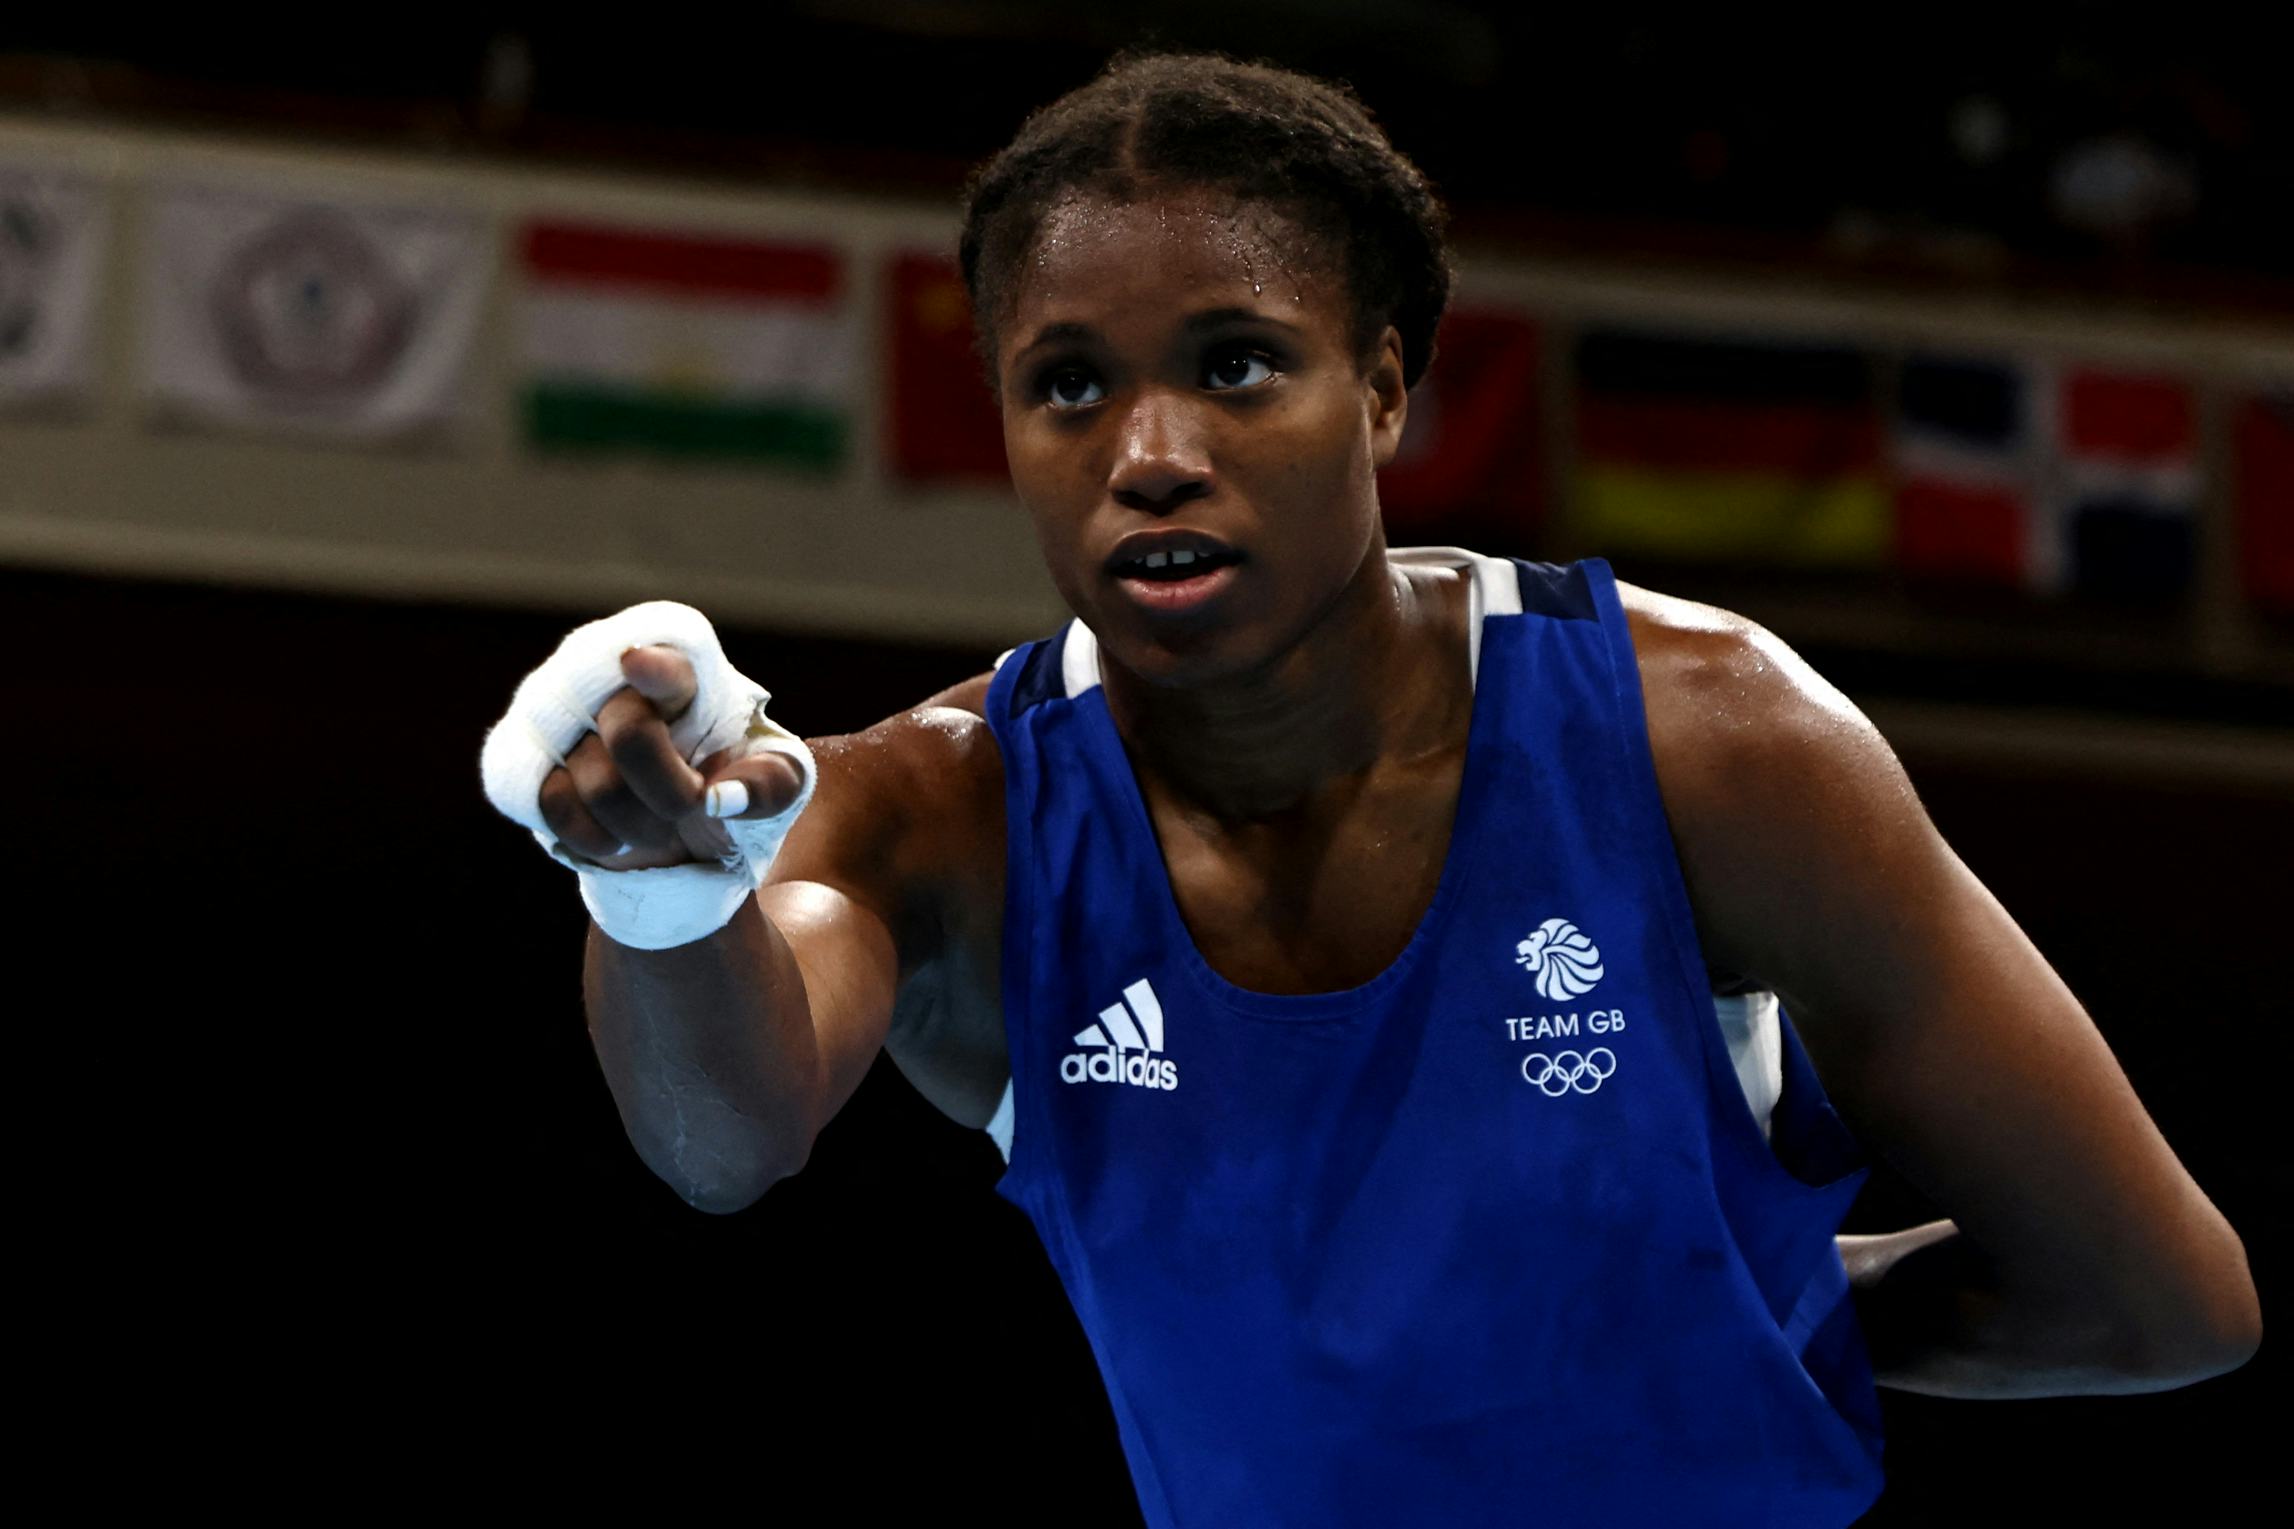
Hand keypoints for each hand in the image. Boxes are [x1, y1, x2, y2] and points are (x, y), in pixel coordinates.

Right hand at [536, 645, 806, 870]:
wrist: (675, 817)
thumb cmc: (729, 779)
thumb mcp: (777, 781)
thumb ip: (768, 784)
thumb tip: (722, 799)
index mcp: (676, 658)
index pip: (663, 653)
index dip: (651, 664)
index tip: (636, 663)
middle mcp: (603, 667)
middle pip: (629, 732)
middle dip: (671, 792)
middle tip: (690, 807)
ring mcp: (553, 706)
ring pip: (595, 781)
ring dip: (639, 825)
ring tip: (657, 823)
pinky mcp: (519, 753)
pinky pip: (551, 804)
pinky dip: (594, 836)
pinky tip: (614, 836)